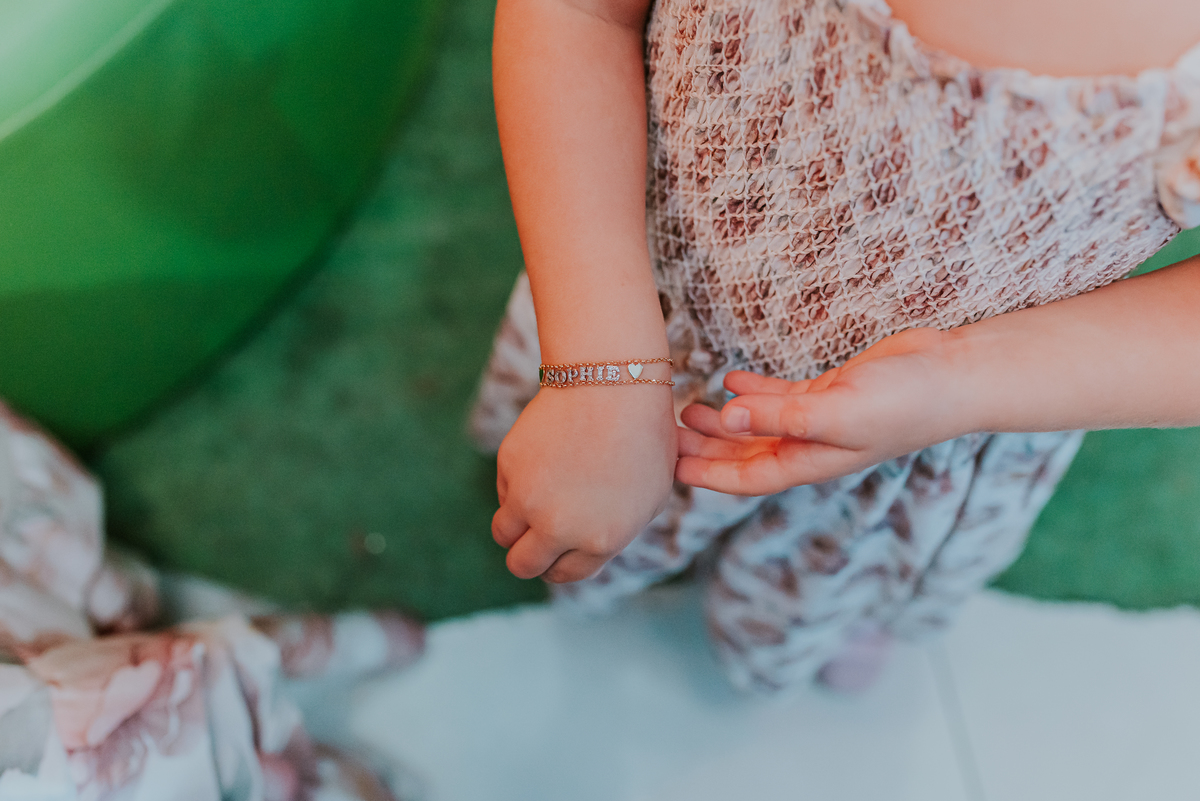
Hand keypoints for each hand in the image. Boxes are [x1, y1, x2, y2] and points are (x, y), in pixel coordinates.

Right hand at [492, 384, 676, 582]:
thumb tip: (591, 549)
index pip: (566, 574)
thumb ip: (617, 530)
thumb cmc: (642, 436)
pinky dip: (515, 488)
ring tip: (532, 507)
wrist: (614, 384)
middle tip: (536, 541)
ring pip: (504, 535)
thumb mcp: (649, 494)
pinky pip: (504, 493)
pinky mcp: (509, 468)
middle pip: (523, 565)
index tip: (559, 553)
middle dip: (529, 558)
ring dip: (515, 528)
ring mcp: (529, 499)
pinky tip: (541, 464)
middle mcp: (560, 528)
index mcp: (601, 541)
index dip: (561, 565)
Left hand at [675, 328, 969, 494]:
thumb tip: (727, 418)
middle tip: (663, 434)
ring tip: (686, 408)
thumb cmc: (903, 401)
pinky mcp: (831, 392)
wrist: (952, 375)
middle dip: (703, 448)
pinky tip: (729, 381)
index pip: (745, 477)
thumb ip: (781, 416)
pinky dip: (753, 393)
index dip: (705, 475)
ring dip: (722, 422)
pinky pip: (780, 399)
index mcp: (809, 461)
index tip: (667, 468)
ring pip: (758, 427)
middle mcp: (810, 446)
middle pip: (744, 454)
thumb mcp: (836, 410)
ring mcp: (820, 420)